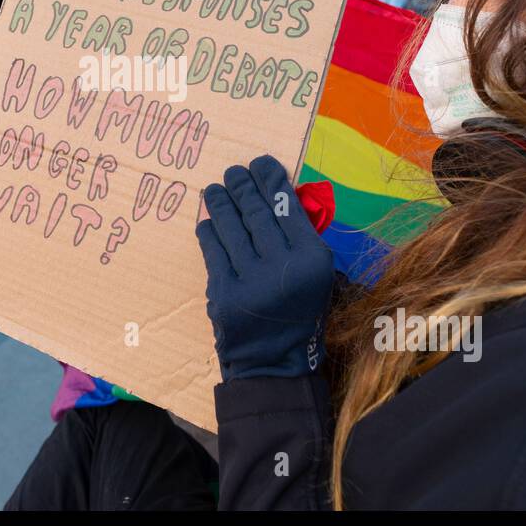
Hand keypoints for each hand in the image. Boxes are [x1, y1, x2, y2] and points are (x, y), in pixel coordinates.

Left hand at [197, 155, 334, 379]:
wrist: (273, 363)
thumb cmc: (297, 311)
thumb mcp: (316, 275)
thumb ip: (301, 236)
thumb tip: (276, 191)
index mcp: (312, 260)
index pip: (288, 206)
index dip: (271, 179)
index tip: (261, 163)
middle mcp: (283, 266)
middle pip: (257, 211)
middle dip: (242, 185)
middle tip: (233, 171)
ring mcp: (250, 280)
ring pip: (230, 225)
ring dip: (220, 201)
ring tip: (215, 188)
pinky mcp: (223, 291)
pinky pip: (212, 248)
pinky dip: (209, 230)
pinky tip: (209, 220)